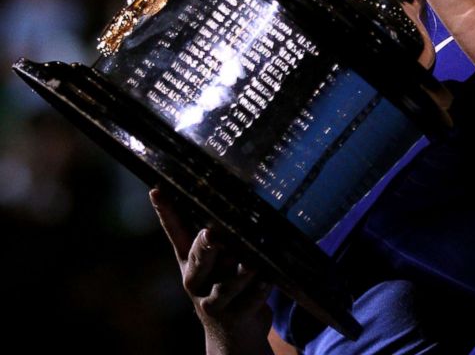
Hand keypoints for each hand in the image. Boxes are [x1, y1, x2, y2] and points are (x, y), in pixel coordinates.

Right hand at [150, 187, 273, 354]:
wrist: (232, 336)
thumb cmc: (226, 285)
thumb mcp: (216, 263)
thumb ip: (220, 237)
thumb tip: (235, 196)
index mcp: (190, 262)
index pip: (175, 233)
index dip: (166, 212)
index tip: (156, 189)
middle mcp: (196, 281)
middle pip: (198, 260)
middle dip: (205, 247)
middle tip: (211, 234)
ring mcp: (213, 303)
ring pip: (226, 285)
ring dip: (240, 271)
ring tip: (251, 262)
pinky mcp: (234, 318)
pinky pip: (249, 301)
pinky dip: (260, 290)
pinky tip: (268, 280)